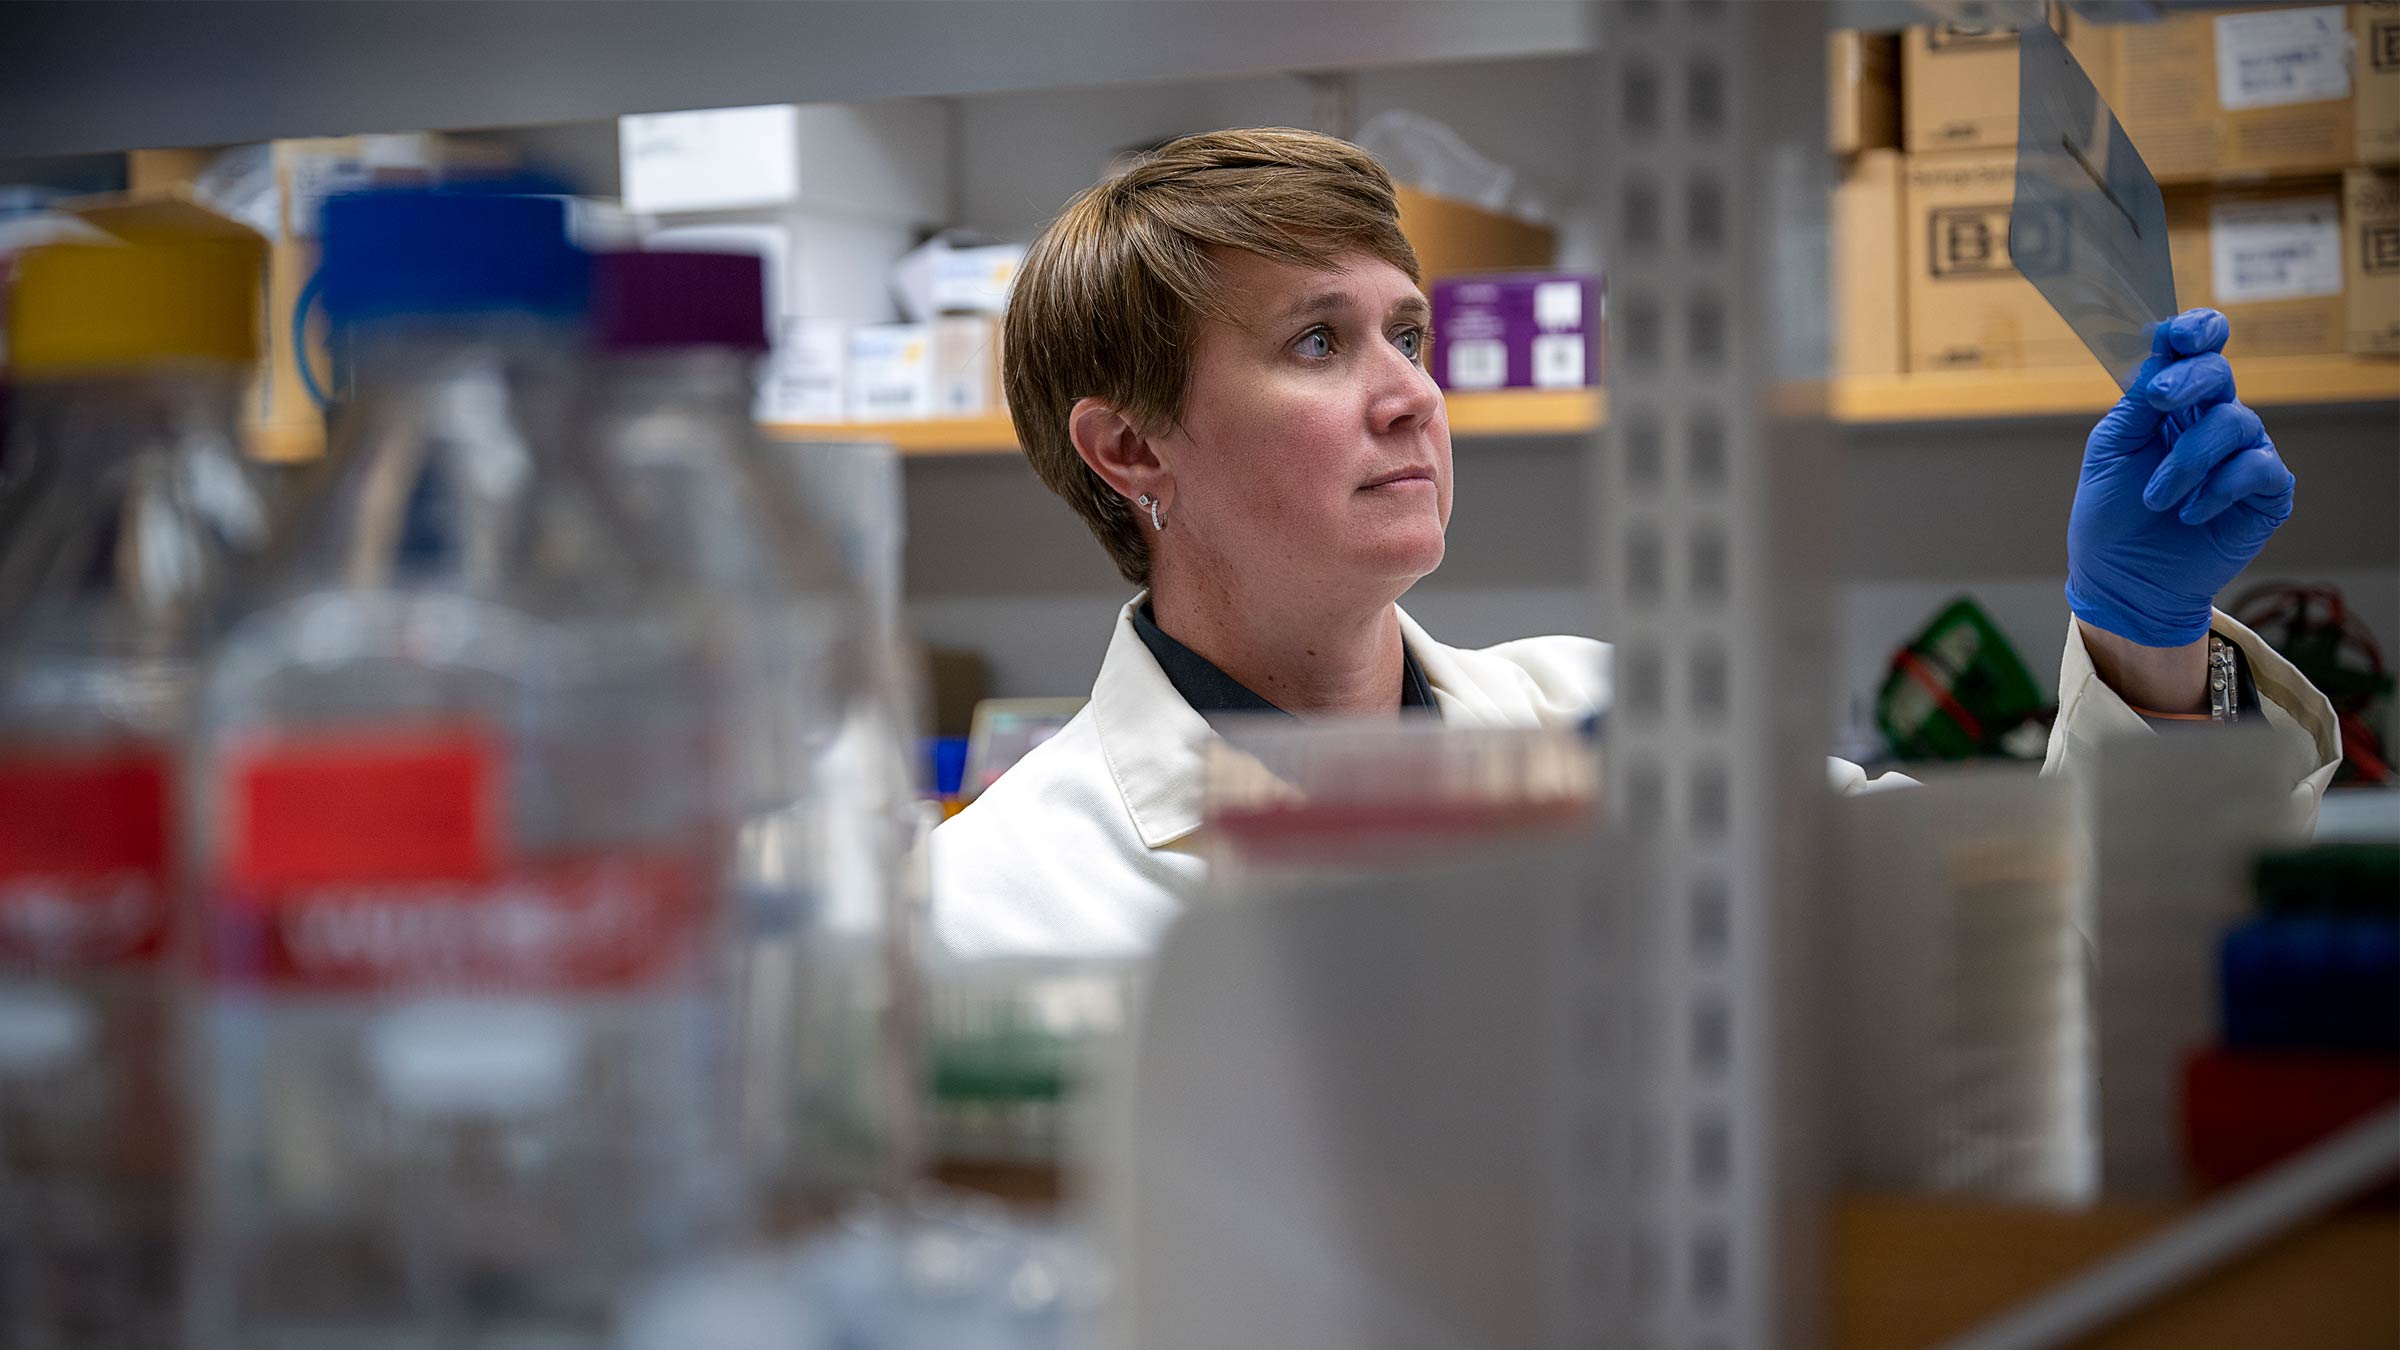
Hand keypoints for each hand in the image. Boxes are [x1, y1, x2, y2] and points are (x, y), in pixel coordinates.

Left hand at [2065, 309, 2294, 649]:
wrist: (2124, 580)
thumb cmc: (2112, 515)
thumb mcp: (2110, 453)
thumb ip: (2134, 407)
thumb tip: (2159, 357)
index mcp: (2173, 403)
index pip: (2197, 351)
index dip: (2196, 331)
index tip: (2179, 333)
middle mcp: (2212, 420)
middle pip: (2219, 374)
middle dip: (2190, 380)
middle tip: (2158, 398)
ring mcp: (2243, 453)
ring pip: (2234, 423)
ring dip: (2186, 461)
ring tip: (2157, 499)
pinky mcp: (2267, 491)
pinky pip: (2257, 468)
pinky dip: (2217, 489)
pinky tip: (2189, 514)